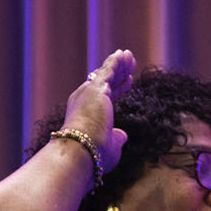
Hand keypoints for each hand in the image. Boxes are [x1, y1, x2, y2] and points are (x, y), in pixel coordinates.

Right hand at [61, 49, 135, 171]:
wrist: (80, 150)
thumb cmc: (94, 155)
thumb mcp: (110, 147)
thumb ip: (116, 139)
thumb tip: (123, 135)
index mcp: (85, 113)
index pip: (105, 97)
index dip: (118, 88)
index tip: (129, 81)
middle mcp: (83, 100)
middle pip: (105, 81)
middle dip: (118, 72)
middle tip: (129, 64)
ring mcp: (88, 92)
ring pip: (107, 74)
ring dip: (119, 64)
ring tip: (130, 56)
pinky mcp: (96, 88)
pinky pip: (109, 70)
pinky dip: (117, 62)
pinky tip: (125, 55)